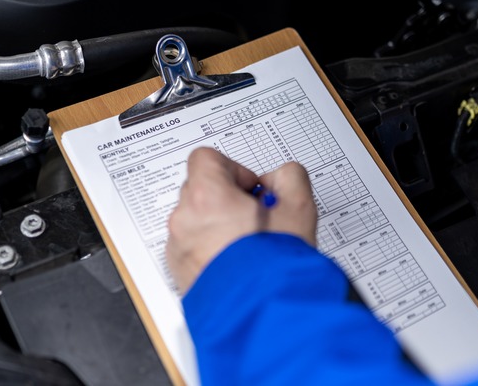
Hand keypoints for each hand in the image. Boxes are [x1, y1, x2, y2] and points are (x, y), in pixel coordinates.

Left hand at [166, 147, 316, 293]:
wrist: (261, 317)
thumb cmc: (273, 269)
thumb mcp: (299, 209)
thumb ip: (289, 178)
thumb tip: (281, 178)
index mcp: (207, 198)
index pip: (206, 158)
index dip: (234, 169)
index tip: (252, 188)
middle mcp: (184, 221)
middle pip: (200, 190)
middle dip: (227, 198)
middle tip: (256, 216)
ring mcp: (178, 249)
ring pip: (195, 221)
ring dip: (218, 224)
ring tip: (249, 244)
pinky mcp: (179, 274)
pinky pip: (191, 248)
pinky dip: (210, 249)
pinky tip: (238, 263)